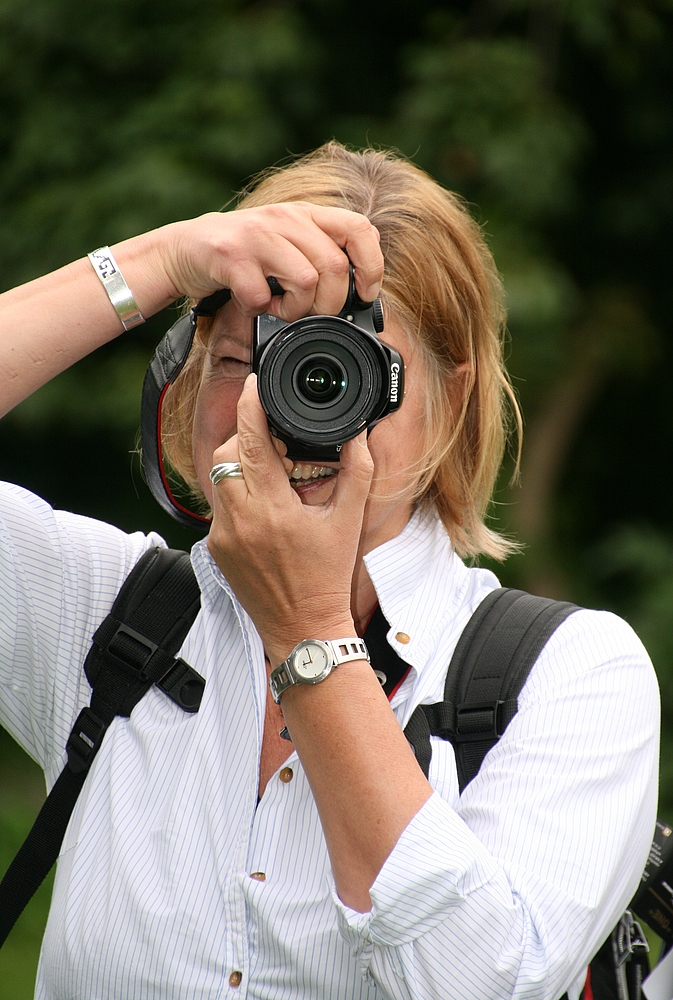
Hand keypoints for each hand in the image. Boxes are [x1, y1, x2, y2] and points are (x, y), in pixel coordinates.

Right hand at [159, 202, 382, 321]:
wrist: (183, 249)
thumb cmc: (242, 255)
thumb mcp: (287, 243)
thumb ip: (320, 254)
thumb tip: (362, 289)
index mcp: (305, 214)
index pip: (359, 228)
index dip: (372, 265)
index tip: (365, 293)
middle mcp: (285, 218)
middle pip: (335, 266)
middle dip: (329, 303)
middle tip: (311, 313)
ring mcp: (257, 235)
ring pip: (306, 280)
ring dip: (296, 310)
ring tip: (279, 309)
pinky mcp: (231, 256)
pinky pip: (263, 296)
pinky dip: (260, 311)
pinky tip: (252, 305)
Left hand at [206, 373, 373, 664]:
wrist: (302, 626)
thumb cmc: (327, 577)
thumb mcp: (348, 521)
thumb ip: (357, 471)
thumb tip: (360, 435)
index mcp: (273, 509)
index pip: (252, 441)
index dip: (250, 406)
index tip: (253, 385)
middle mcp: (240, 519)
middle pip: (228, 453)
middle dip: (248, 436)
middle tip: (277, 441)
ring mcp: (223, 535)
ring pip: (220, 478)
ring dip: (242, 465)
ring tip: (274, 473)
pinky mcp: (216, 548)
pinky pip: (220, 506)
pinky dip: (239, 495)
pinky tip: (265, 506)